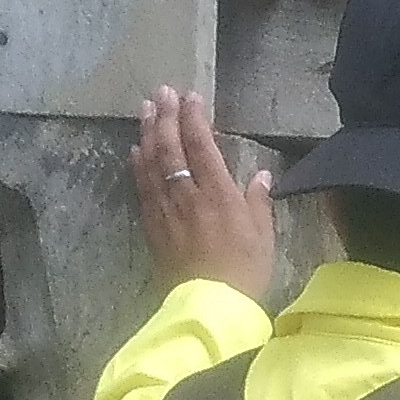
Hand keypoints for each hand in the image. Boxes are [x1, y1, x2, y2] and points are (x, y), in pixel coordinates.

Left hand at [133, 89, 279, 300]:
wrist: (211, 307)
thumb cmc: (245, 272)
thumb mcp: (263, 235)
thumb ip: (258, 200)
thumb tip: (261, 174)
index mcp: (219, 194)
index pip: (202, 146)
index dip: (194, 118)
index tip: (191, 97)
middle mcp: (188, 196)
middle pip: (171, 147)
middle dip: (166, 116)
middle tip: (163, 92)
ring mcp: (166, 210)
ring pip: (152, 163)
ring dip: (148, 133)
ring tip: (146, 109)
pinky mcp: (153, 226)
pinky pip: (142, 187)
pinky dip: (138, 164)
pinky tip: (136, 149)